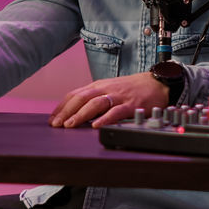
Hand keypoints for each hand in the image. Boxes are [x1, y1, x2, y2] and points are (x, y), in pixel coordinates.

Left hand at [48, 72, 170, 128]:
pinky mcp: (131, 105)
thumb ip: (93, 99)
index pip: (75, 95)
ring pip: (95, 104)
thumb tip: (75, 113)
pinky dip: (105, 119)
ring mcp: (118, 96)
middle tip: (56, 124)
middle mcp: (105, 89)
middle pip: (81, 98)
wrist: (156, 83)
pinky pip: (116, 112)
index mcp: (98, 86)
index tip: (52, 119)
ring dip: (80, 115)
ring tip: (70, 125)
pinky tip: (96, 126)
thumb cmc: (131, 89)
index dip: (62, 107)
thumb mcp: (108, 90)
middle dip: (66, 111)